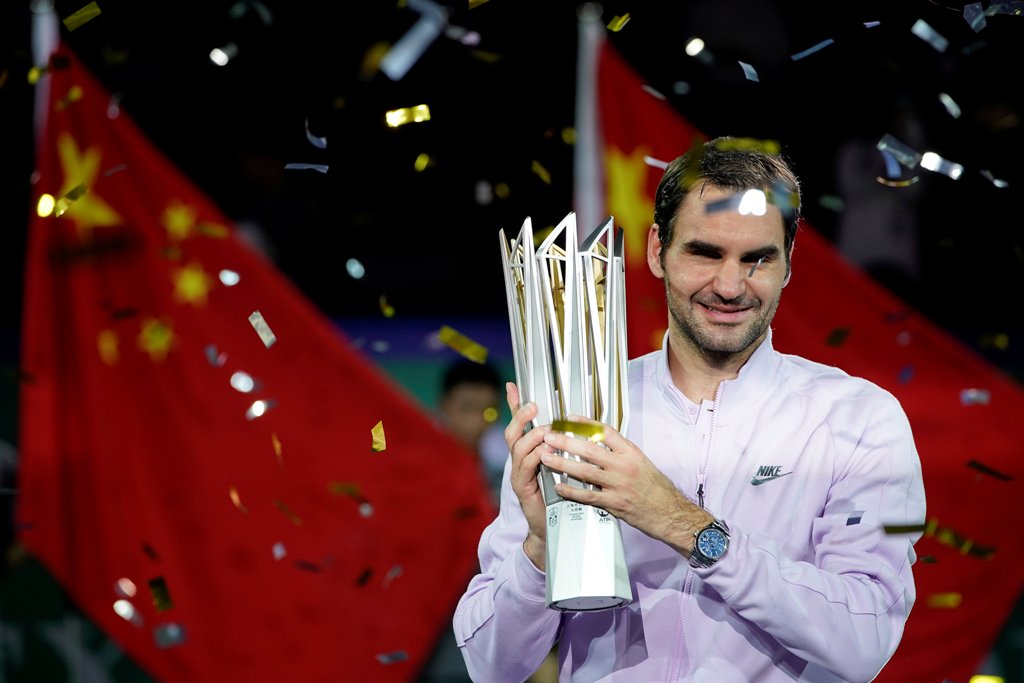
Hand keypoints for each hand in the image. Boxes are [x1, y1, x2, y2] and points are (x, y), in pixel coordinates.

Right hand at [503, 382, 552, 569]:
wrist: (552, 527)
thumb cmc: (560, 496)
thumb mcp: (563, 467)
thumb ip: (565, 449)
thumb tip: (576, 428)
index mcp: (530, 453)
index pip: (521, 425)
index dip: (515, 406)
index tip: (513, 387)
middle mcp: (520, 461)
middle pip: (513, 433)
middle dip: (521, 416)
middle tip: (533, 406)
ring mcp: (519, 474)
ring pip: (519, 448)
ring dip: (533, 436)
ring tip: (546, 431)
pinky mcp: (522, 487)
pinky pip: (525, 467)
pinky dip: (535, 457)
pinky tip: (545, 453)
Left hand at [540, 417, 712, 555]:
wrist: (669, 512)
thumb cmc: (656, 487)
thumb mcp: (641, 461)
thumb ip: (620, 451)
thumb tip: (598, 440)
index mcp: (630, 453)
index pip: (604, 432)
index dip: (584, 423)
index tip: (569, 419)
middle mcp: (623, 466)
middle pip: (589, 449)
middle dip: (565, 442)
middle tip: (549, 436)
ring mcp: (618, 485)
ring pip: (584, 471)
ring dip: (562, 464)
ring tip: (547, 457)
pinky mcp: (614, 504)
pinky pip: (588, 496)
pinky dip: (571, 491)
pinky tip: (559, 486)